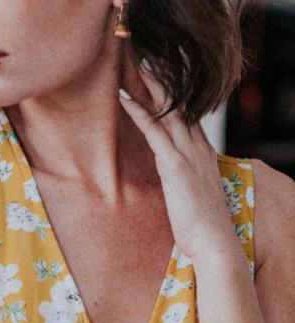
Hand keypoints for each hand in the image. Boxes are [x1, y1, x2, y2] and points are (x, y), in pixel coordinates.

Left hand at [119, 65, 239, 260]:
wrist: (214, 243)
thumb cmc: (202, 229)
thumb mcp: (193, 199)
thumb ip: (184, 185)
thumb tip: (174, 188)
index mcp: (204, 156)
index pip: (189, 119)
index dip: (176, 99)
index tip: (163, 82)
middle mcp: (199, 149)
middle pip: (181, 107)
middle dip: (166, 82)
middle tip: (148, 61)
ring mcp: (189, 155)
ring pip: (170, 111)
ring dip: (152, 86)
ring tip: (137, 66)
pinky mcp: (175, 166)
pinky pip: (155, 131)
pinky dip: (140, 112)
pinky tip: (126, 98)